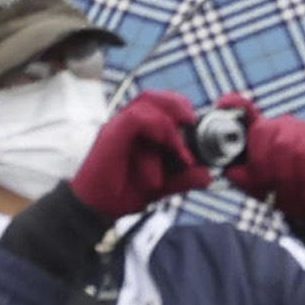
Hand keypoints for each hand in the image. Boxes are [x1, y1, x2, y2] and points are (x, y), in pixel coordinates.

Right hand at [64, 90, 212, 223]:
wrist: (96, 208)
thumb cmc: (124, 194)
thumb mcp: (162, 185)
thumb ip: (183, 178)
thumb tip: (208, 174)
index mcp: (137, 130)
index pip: (158, 102)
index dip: (180, 106)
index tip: (195, 124)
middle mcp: (126, 123)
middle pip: (153, 96)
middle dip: (178, 104)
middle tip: (191, 122)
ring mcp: (118, 127)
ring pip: (146, 101)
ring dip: (169, 118)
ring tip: (179, 140)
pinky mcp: (111, 134)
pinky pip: (137, 118)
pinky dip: (157, 127)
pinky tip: (167, 145)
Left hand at [233, 109, 304, 234]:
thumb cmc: (282, 189)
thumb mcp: (256, 184)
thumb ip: (241, 176)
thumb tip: (229, 169)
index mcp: (259, 133)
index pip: (243, 111)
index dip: (233, 104)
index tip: (223, 102)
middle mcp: (278, 124)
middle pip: (261, 131)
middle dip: (259, 165)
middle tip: (265, 189)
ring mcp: (300, 127)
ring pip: (284, 146)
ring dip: (281, 177)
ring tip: (284, 197)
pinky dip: (300, 177)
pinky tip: (302, 192)